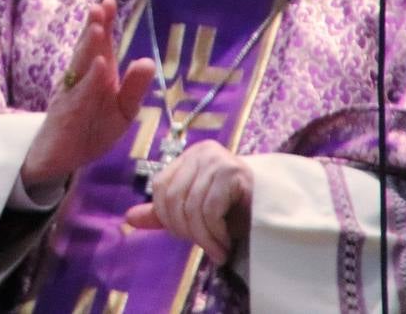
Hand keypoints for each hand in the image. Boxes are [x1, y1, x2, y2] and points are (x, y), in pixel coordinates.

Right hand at [20, 0, 155, 187]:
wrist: (59, 158)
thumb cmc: (91, 129)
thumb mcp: (121, 110)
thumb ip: (134, 88)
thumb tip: (148, 61)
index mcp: (96, 75)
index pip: (100, 45)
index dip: (103, 23)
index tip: (109, 1)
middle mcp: (79, 79)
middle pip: (87, 50)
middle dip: (93, 28)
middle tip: (100, 7)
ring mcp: (70, 95)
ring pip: (79, 68)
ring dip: (88, 47)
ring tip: (97, 28)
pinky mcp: (66, 115)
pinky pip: (79, 95)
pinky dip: (89, 81)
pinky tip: (99, 66)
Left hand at [124, 140, 252, 264]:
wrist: (277, 207)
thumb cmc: (236, 209)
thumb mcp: (195, 210)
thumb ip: (164, 213)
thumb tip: (128, 219)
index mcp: (188, 157)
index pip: (160, 186)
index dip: (167, 217)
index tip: (186, 237)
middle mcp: (201, 152)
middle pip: (172, 197)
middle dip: (185, 230)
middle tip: (204, 247)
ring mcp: (217, 159)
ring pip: (191, 206)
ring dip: (203, 238)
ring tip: (217, 252)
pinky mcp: (232, 172)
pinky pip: (210, 209)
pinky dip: (215, 233)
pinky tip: (225, 243)